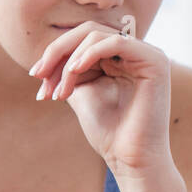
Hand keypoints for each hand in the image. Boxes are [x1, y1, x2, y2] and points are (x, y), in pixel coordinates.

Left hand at [26, 20, 172, 174]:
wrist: (130, 159)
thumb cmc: (107, 132)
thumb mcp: (80, 92)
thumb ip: (70, 69)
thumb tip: (49, 54)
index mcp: (119, 58)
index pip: (81, 40)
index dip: (54, 55)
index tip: (36, 77)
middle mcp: (134, 52)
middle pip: (86, 32)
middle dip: (57, 52)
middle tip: (39, 76)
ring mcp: (146, 54)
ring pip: (96, 35)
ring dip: (69, 61)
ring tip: (60, 91)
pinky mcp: (155, 61)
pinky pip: (116, 43)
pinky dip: (89, 54)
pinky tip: (74, 71)